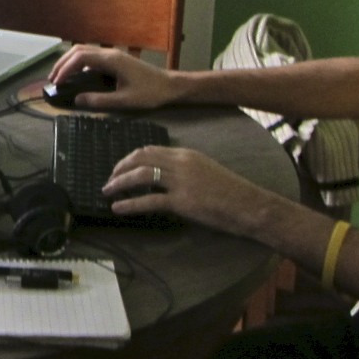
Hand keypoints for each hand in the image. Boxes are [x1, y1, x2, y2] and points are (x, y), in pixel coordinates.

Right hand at [48, 45, 176, 110]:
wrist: (170, 85)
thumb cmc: (150, 93)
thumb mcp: (125, 101)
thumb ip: (100, 101)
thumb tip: (77, 100)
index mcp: (111, 60)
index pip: (80, 58)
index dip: (65, 69)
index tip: (57, 83)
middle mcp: (110, 53)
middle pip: (79, 50)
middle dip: (63, 63)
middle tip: (53, 79)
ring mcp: (113, 55)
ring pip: (85, 51)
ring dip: (70, 62)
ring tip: (60, 77)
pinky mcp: (116, 60)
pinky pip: (92, 57)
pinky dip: (79, 63)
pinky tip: (77, 77)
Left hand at [100, 143, 269, 233]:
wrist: (250, 205)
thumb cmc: (231, 192)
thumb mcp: (206, 171)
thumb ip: (184, 170)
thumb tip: (162, 178)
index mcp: (186, 154)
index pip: (150, 150)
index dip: (130, 158)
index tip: (120, 168)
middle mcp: (181, 163)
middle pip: (141, 158)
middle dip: (119, 168)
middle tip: (108, 179)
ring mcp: (181, 181)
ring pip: (141, 175)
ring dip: (119, 183)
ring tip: (108, 192)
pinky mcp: (182, 201)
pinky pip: (149, 200)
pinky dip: (129, 204)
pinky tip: (118, 208)